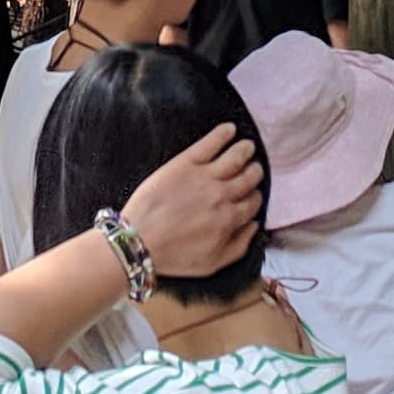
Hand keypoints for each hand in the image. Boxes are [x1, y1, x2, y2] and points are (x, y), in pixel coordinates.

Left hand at [121, 124, 264, 279]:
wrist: (139, 240)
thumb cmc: (173, 256)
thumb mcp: (212, 264)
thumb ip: (239, 246)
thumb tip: (255, 225)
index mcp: (229, 219)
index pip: (252, 202)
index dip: (255, 197)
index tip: (252, 194)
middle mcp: (222, 195)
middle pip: (249, 178)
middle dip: (254, 173)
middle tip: (253, 169)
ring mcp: (205, 176)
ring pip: (236, 157)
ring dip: (245, 150)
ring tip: (247, 146)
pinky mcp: (186, 162)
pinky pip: (211, 142)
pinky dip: (223, 133)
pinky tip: (229, 129)